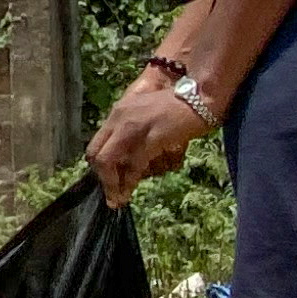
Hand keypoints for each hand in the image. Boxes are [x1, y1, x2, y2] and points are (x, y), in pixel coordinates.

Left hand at [85, 65, 214, 206]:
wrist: (200, 98)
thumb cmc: (178, 109)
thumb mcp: (147, 117)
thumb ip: (133, 133)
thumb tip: (126, 161)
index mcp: (118, 112)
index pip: (96, 143)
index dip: (99, 166)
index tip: (108, 182)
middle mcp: (120, 118)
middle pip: (96, 153)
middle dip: (102, 177)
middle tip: (111, 194)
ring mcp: (134, 127)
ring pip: (108, 161)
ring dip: (113, 184)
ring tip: (119, 199)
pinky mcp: (152, 137)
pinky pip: (134, 164)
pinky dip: (130, 180)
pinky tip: (131, 190)